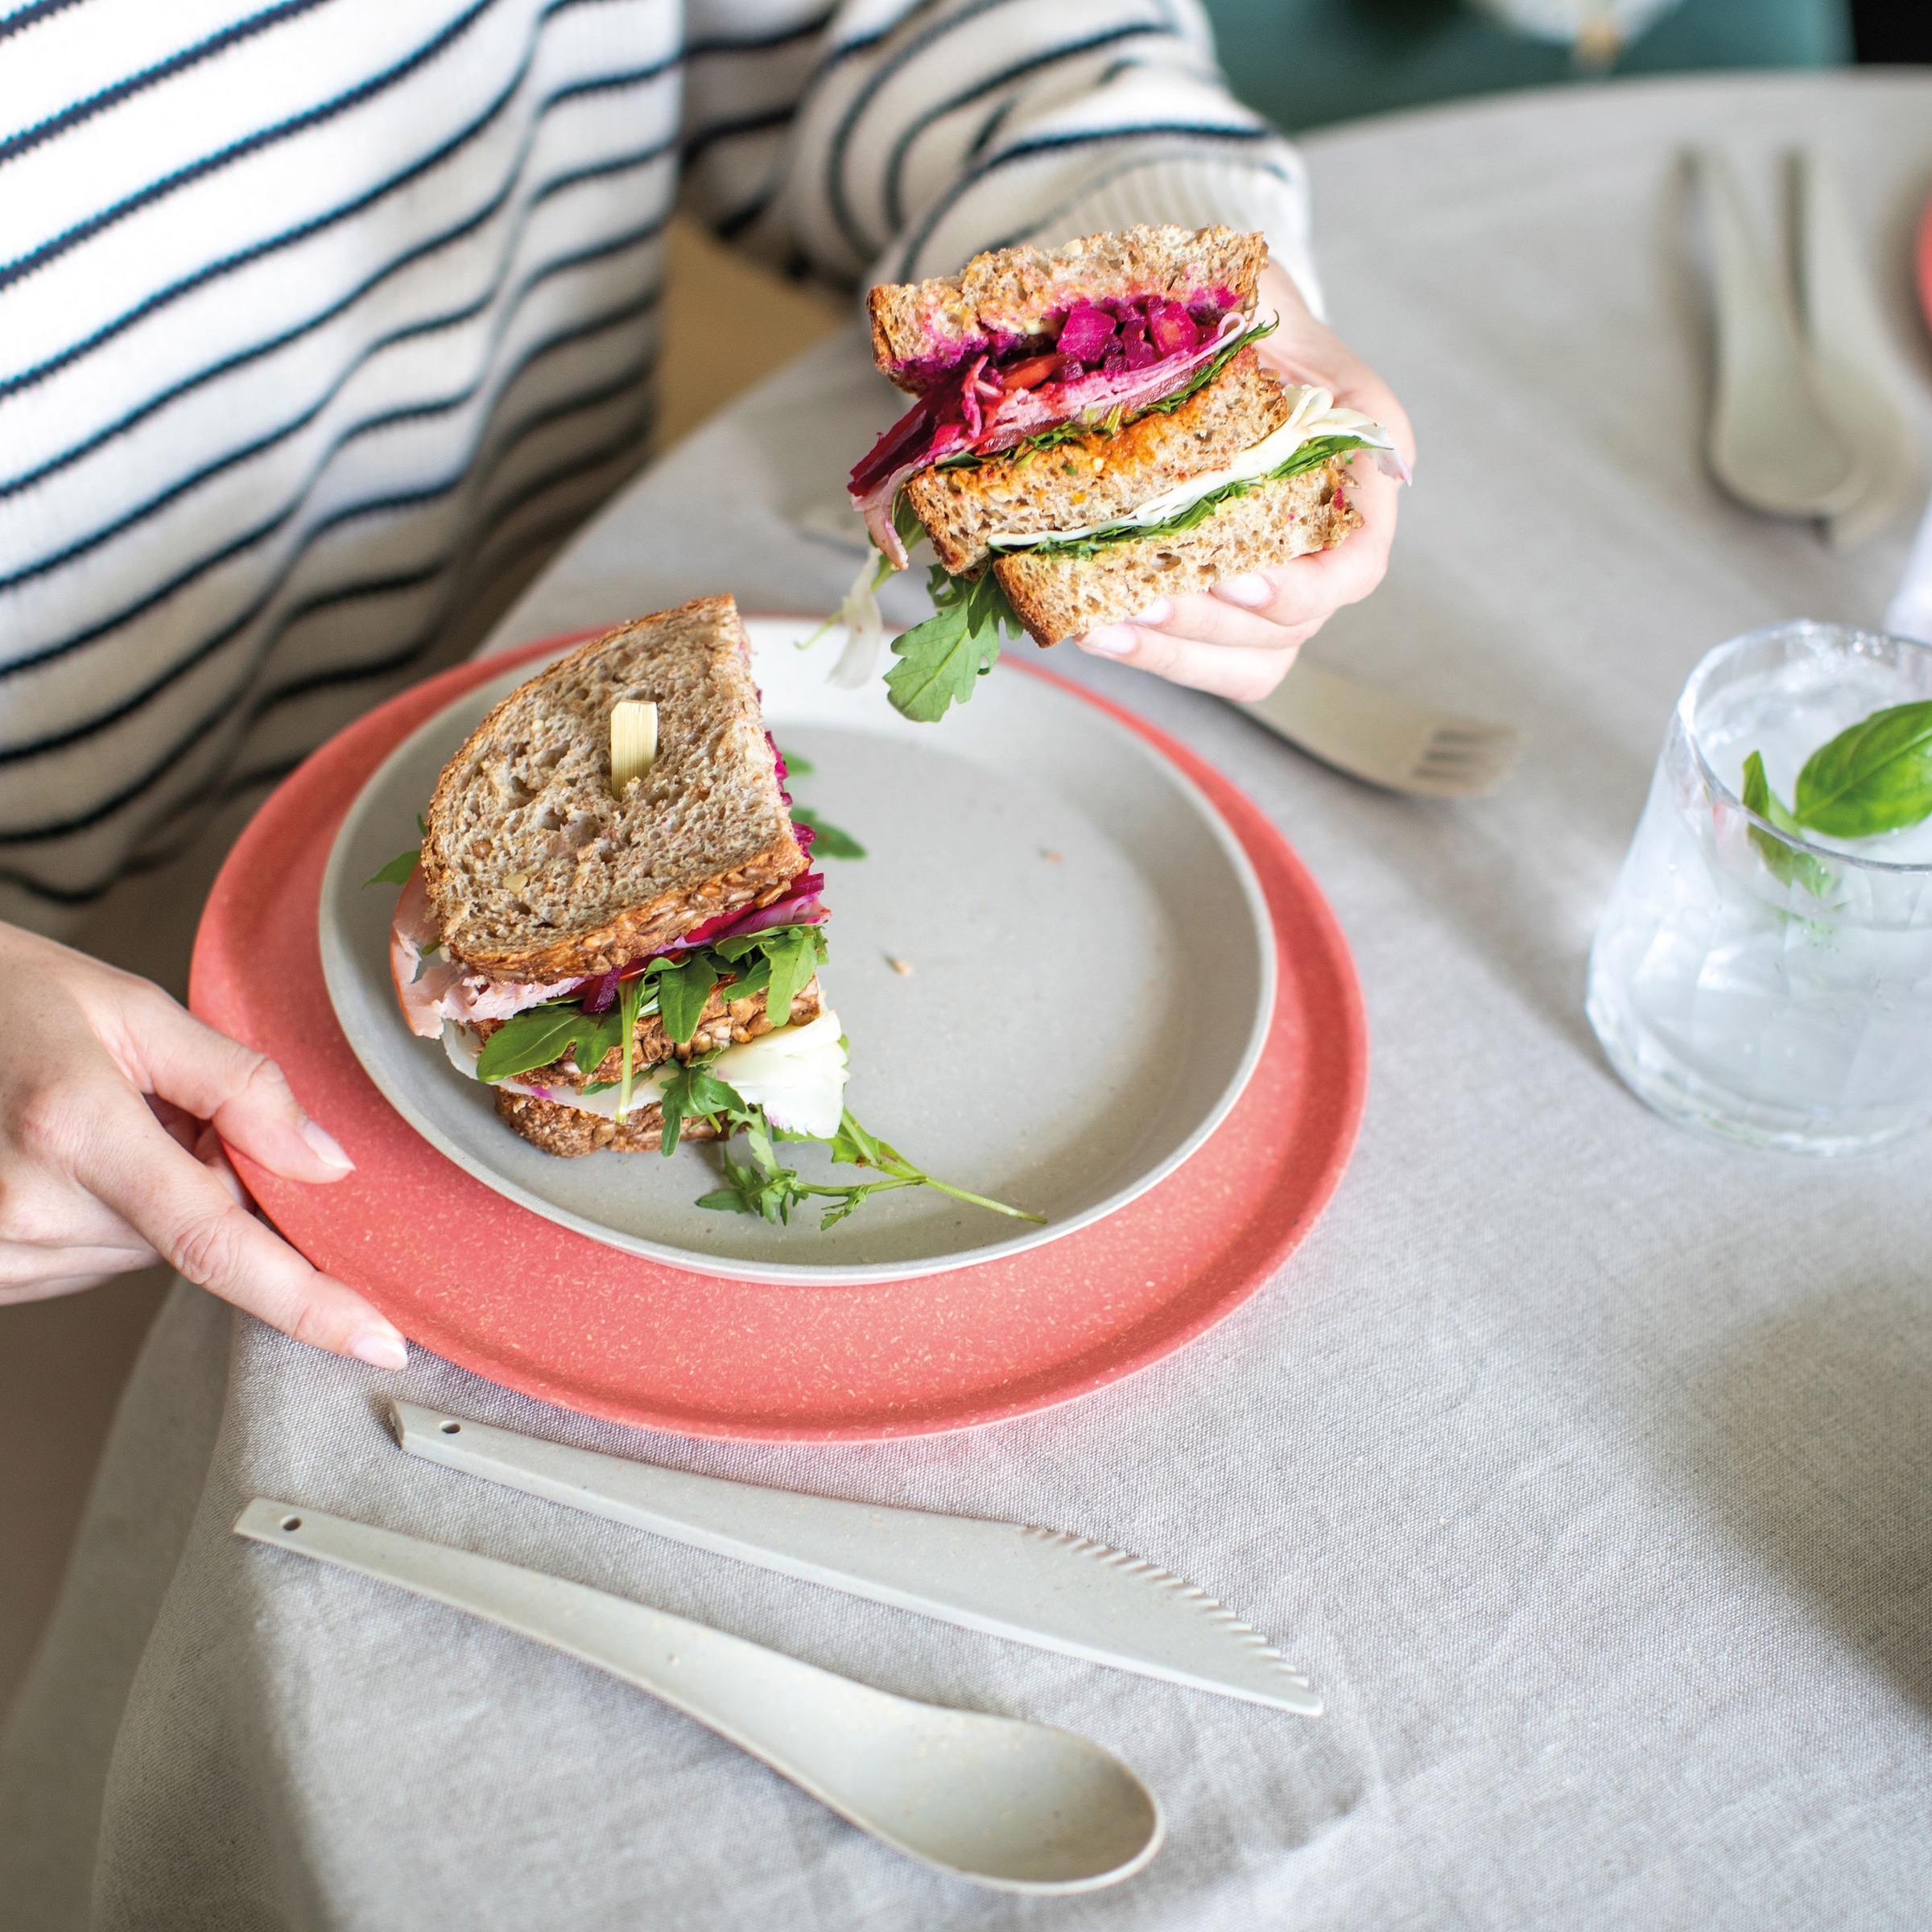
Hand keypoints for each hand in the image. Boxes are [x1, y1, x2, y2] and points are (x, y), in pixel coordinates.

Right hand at [0, 923, 405, 1366]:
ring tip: (98, 1122)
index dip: (306, 1300)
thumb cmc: (14, 999)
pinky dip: (108, 1215)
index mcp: (73, 1127)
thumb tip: (329, 1164)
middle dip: (212, 1177)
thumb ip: (241, 1086)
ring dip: (153, 1198)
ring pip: (148, 1253)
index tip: (378, 1341)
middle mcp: (26, 1205)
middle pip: (196, 1236)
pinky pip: (94, 1261)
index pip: (216, 1241)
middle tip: (159, 1106)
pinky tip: (67, 1157)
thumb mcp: (136, 1011)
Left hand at [1074, 261, 1414, 700]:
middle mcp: (1332, 529)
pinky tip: (1096, 630)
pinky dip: (1156, 656)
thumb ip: (1227, 325)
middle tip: (1142, 601)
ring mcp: (1282, 574)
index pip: (1359, 560)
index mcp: (1360, 455)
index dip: (1305, 585)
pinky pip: (1208, 658)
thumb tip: (1164, 355)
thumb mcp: (1241, 292)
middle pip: (1298, 623)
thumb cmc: (1231, 302)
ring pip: (1256, 656)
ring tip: (1107, 623)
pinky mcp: (1227, 599)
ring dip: (1178, 649)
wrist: (1210, 321)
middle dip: (1214, 621)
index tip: (1239, 579)